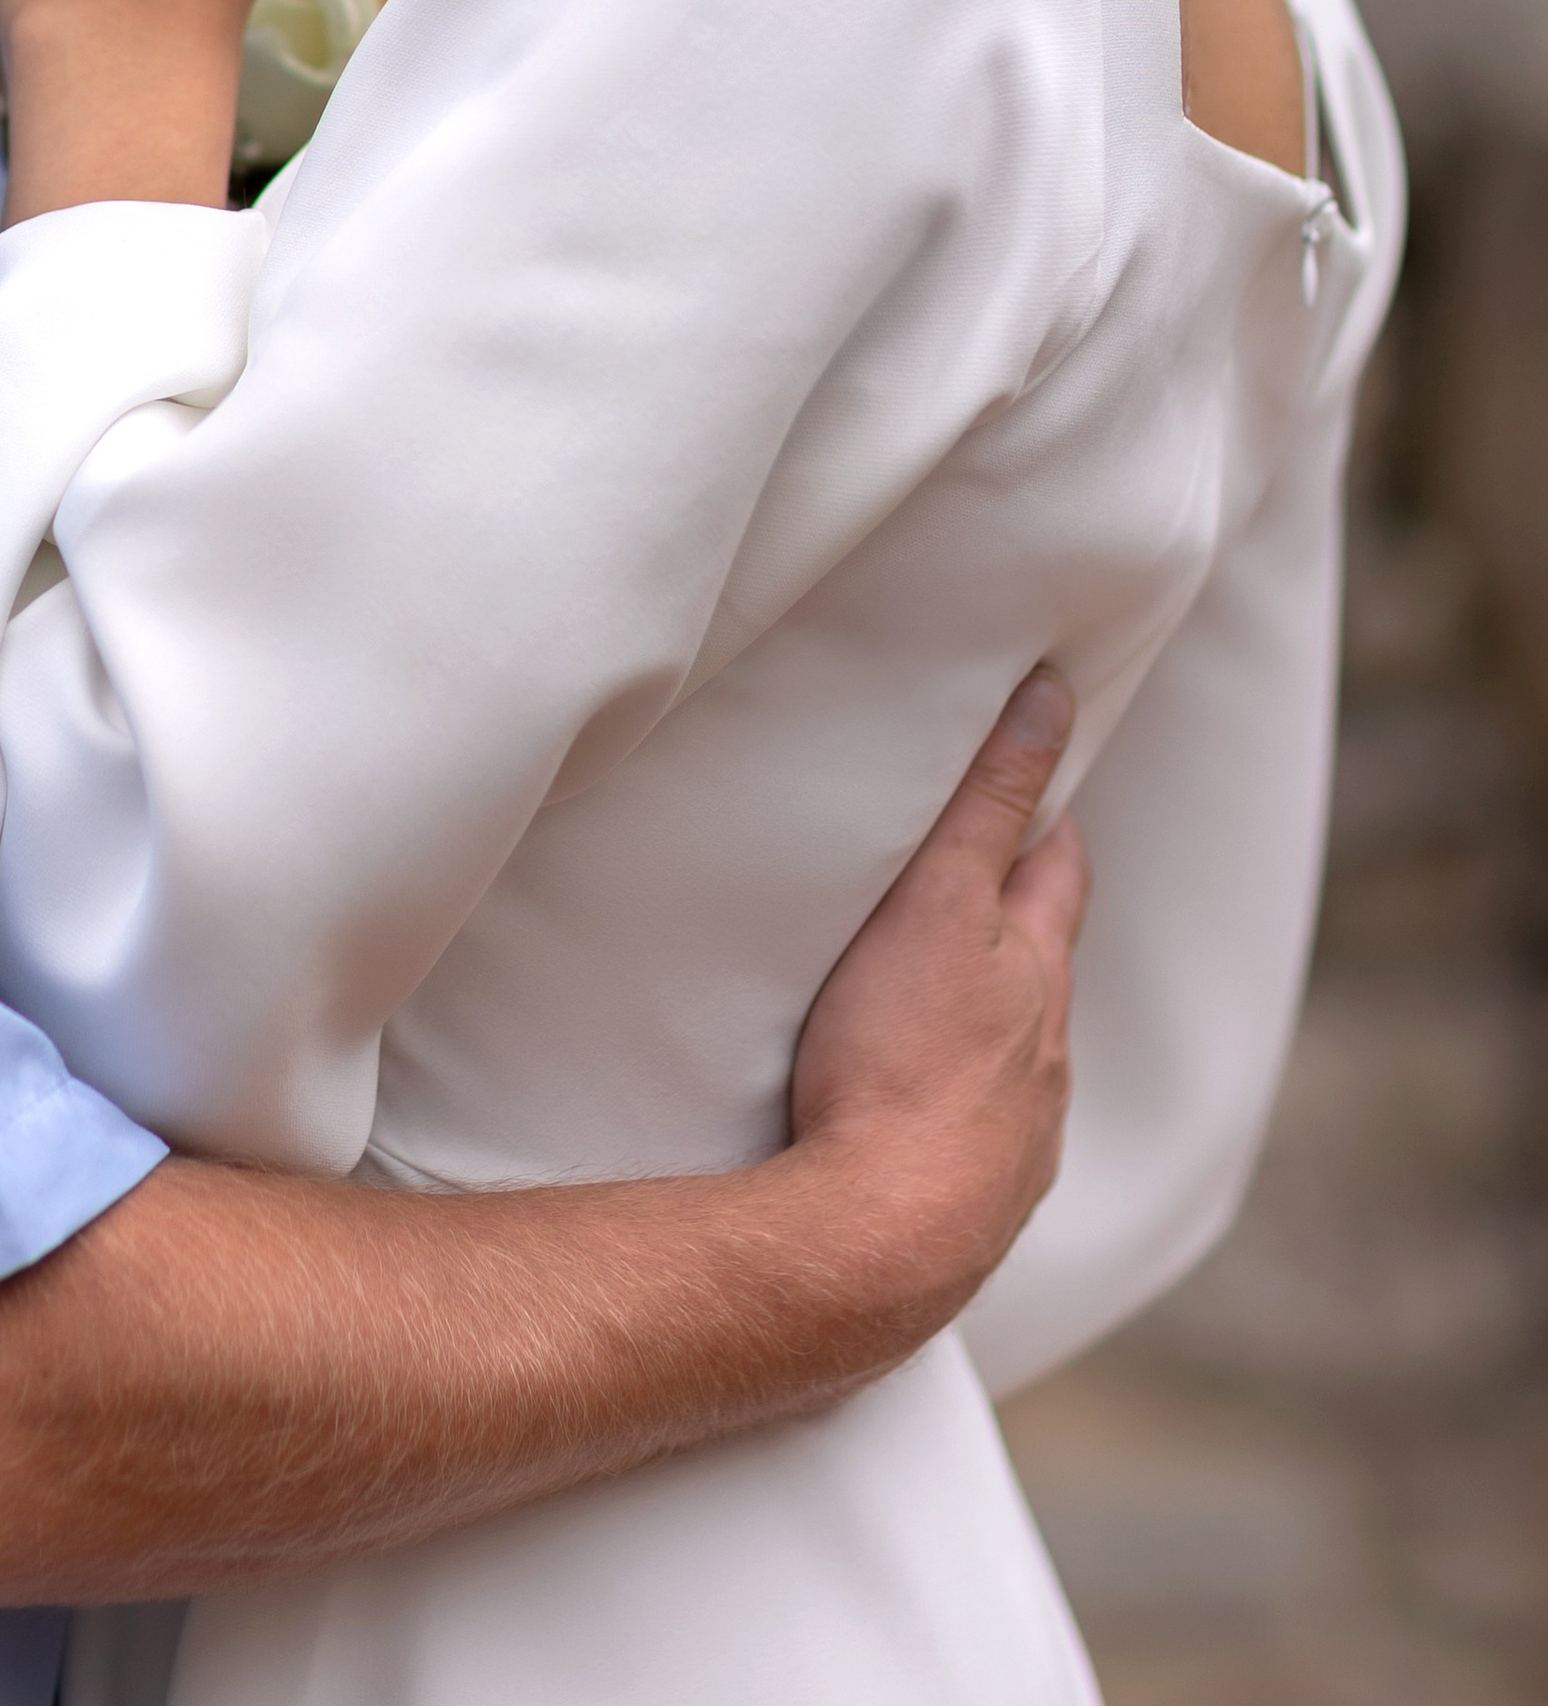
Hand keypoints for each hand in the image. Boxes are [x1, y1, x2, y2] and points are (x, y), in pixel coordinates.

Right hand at [785, 667, 1087, 1352]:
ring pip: (1016, 1055)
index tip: (1031, 781)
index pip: (1059, 872)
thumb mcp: (939, 905)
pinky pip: (978, 1135)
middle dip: (1021, 917)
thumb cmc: (901, 1059)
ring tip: (934, 994)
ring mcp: (1017, 1140)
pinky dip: (958, 1103)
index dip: (1046, 820)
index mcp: (1038, 977)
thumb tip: (1049, 698)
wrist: (880, 1241)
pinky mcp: (974, 1206)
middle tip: (979, 871)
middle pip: (1044, 965)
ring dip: (989, 1019)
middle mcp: (1046, 1059)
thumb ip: (986, 805)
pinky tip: (918, 1111)